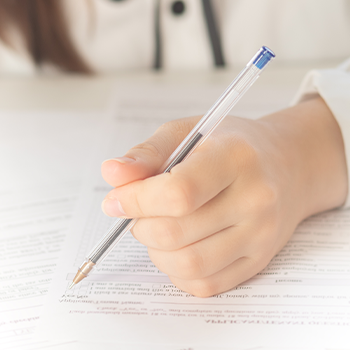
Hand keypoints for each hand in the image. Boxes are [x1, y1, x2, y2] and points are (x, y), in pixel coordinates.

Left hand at [101, 98, 346, 296]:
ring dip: (156, 252)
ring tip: (157, 229)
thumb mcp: (190, 132)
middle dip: (141, 226)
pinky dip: (177, 272)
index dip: (136, 201)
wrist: (287, 166)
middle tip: (138, 213)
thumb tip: (111, 174)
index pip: (178, 192)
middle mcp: (255, 199)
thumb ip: (148, 153)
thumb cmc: (233, 146)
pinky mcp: (259, 260)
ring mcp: (261, 235)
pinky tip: (178, 248)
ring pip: (188, 265)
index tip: (115, 201)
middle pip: (176, 233)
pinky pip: (205, 284)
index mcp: (235, 158)